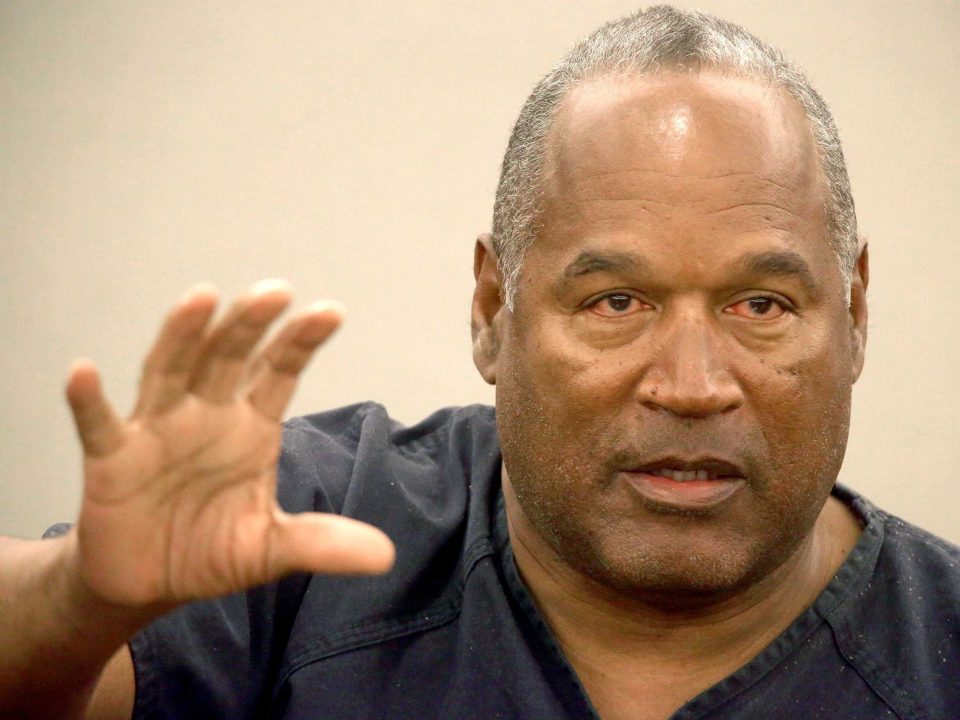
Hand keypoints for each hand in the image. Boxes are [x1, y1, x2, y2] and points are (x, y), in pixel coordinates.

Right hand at [63, 280, 394, 606]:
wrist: (149, 582)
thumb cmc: (211, 548)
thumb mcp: (271, 548)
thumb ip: (321, 543)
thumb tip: (386, 556)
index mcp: (251, 426)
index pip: (279, 373)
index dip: (300, 343)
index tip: (331, 312)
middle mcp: (206, 414)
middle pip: (227, 359)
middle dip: (248, 325)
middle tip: (274, 291)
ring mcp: (158, 430)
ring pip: (169, 372)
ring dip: (182, 336)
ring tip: (201, 299)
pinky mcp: (112, 458)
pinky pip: (100, 425)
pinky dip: (90, 401)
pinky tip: (84, 373)